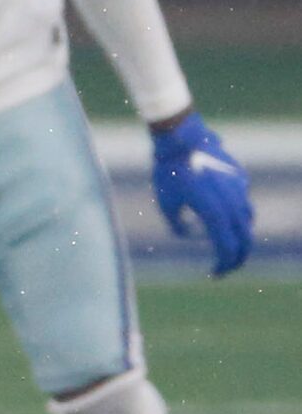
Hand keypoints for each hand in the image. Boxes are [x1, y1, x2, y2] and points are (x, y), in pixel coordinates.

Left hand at [151, 110, 252, 274]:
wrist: (182, 139)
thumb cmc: (169, 173)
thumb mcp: (167, 205)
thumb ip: (180, 226)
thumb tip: (194, 234)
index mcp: (216, 214)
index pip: (227, 248)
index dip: (223, 265)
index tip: (214, 274)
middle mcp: (233, 203)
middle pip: (245, 238)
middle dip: (237, 256)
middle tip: (226, 267)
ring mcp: (240, 188)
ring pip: (247, 218)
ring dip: (239, 235)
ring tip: (225, 244)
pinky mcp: (239, 176)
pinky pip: (241, 199)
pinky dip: (235, 213)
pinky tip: (222, 214)